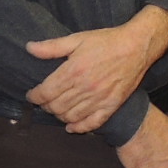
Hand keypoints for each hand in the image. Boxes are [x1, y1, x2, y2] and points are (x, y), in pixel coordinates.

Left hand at [27, 6, 167, 132]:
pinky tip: (71, 126)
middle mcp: (85, 88)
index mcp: (74, 71)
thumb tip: (29, 48)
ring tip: (57, 109)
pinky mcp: (111, 105)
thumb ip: (52, 47)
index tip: (32, 95)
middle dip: (45, 106)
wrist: (137, 46)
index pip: (46, 92)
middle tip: (45, 101)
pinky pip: (91, 123)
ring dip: (59, 116)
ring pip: (70, 117)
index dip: (35, 96)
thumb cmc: (107, 41)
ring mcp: (99, 99)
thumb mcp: (78, 38)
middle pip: (56, 107)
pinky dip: (78, 128)